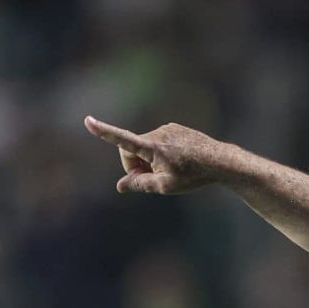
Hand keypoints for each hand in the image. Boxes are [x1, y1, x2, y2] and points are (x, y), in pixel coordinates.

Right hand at [83, 116, 222, 194]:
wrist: (220, 161)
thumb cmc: (193, 175)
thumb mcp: (165, 186)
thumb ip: (140, 184)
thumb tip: (120, 186)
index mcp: (153, 147)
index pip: (122, 140)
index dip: (103, 132)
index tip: (88, 121)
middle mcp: (158, 133)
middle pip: (131, 150)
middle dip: (134, 165)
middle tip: (149, 180)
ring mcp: (167, 128)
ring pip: (145, 146)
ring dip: (148, 160)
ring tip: (169, 172)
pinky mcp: (175, 128)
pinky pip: (158, 142)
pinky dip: (159, 153)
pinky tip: (177, 163)